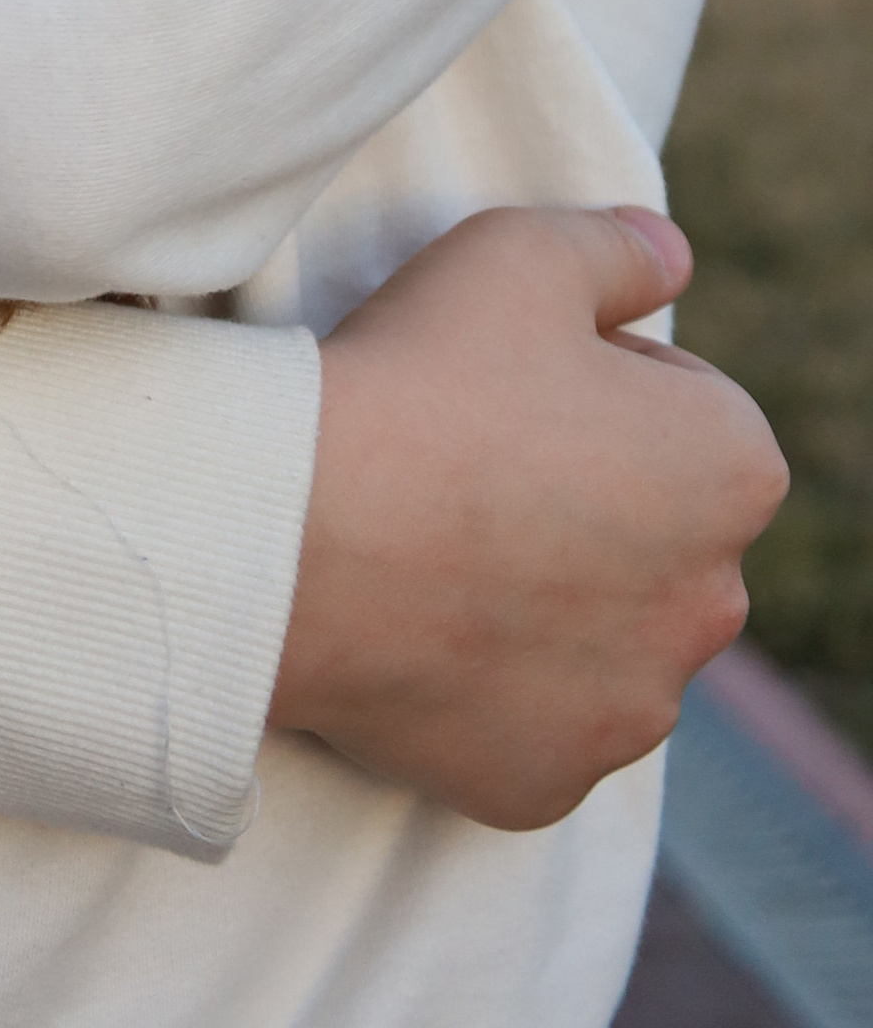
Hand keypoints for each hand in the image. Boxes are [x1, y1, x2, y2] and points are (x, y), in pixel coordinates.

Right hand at [270, 204, 786, 829]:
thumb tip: (670, 254)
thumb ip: (617, 245)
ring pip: (599, 634)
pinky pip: (530, 720)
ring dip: (544, 596)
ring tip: (431, 539)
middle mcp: (711, 606)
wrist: (296, 537)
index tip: (503, 373)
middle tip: (464, 455)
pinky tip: (418, 624)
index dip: (590, 374)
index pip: (682, 404)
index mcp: (731, 471)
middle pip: (653, 530)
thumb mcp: (518, 252)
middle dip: (584, 496)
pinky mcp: (547, 782)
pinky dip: (488, 683)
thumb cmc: (418, 381)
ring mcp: (630, 709)